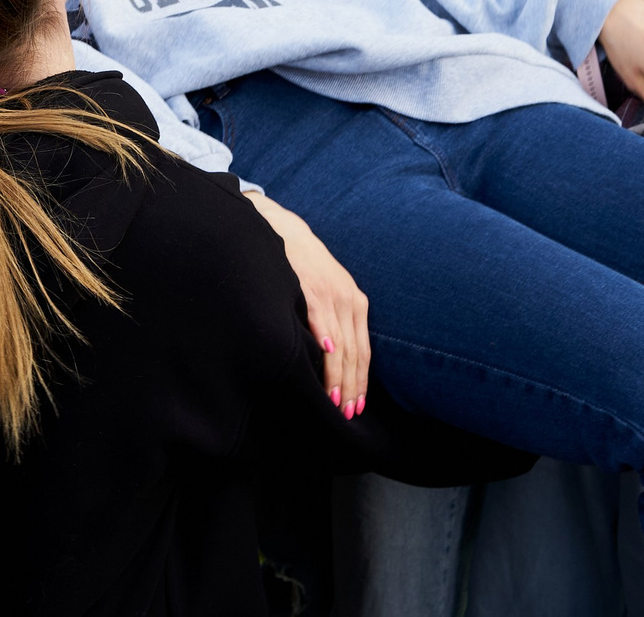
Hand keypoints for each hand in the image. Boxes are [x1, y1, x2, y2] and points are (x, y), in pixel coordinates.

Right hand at [246, 189, 370, 418]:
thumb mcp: (325, 291)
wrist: (280, 229)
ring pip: (340, 345)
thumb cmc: (301, 266)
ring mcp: (330, 293)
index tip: (358, 407)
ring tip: (334, 402)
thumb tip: (332, 360)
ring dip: (338, 376)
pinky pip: (321, 321)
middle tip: (347, 414)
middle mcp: (349, 299)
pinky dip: (325, 342)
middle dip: (352, 387)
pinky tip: (326, 360)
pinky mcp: (311, 288)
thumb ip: (333, 320)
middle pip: (355, 353)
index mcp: (356, 302)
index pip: (363, 351)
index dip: (361, 381)